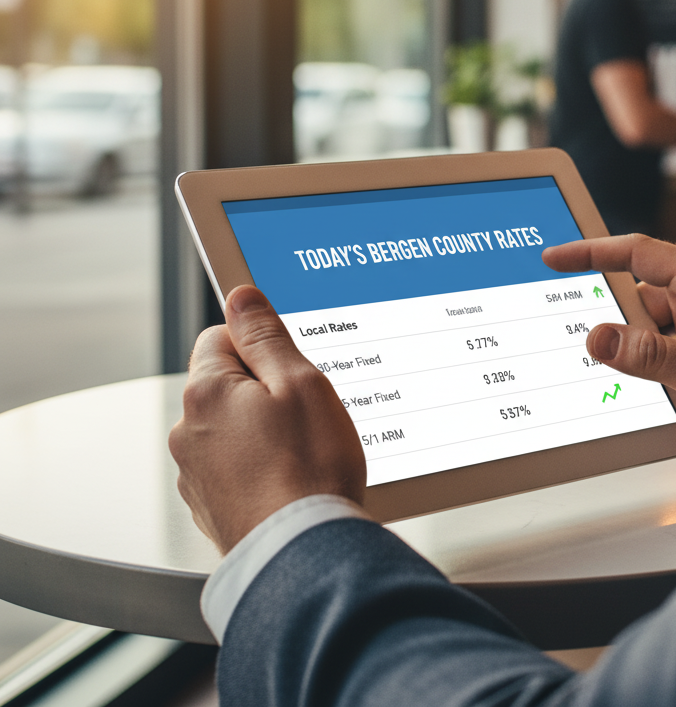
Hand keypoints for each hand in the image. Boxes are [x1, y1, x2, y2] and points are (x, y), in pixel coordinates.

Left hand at [169, 286, 365, 554]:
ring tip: (306, 451)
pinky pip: (237, 465)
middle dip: (267, 389)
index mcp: (206, 392)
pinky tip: (294, 478)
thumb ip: (266, 335)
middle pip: (228, 382)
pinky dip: (262, 466)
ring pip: (234, 426)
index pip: (222, 335)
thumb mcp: (299, 382)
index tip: (291, 363)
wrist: (305, 556)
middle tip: (307, 410)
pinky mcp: (213, 506)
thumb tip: (241, 297)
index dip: (263, 344)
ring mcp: (196, 474)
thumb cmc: (309, 471)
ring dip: (265, 429)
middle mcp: (188, 431)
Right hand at [542, 235, 675, 437]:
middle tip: (599, 351)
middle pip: (638, 292)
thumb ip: (647, 355)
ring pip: (649, 322)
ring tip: (654, 379)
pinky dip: (653, 359)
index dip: (591, 252)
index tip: (555, 258)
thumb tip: (598, 338)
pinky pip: (664, 340)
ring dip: (638, 348)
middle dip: (617, 322)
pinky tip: (659, 385)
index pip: (636, 253)